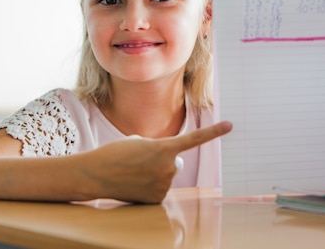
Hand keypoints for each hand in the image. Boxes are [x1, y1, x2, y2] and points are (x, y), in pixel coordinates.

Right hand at [78, 121, 231, 202]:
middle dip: (163, 161)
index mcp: (164, 147)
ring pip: (166, 176)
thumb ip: (157, 148)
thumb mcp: (138, 142)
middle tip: (142, 162)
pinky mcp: (157, 199)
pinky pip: (159, 190)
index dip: (214, 132)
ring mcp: (163, 185)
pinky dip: (149, 187)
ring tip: (133, 172)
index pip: (194, 139)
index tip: (230, 125)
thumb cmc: (114, 153)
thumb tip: (165, 161)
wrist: (94, 174)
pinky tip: (133, 184)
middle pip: (175, 162)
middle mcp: (168, 167)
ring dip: (154, 174)